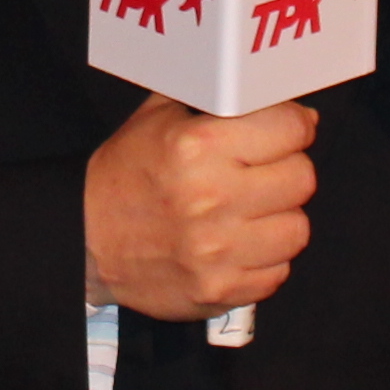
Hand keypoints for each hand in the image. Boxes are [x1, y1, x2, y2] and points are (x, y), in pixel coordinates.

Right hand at [84, 94, 317, 320]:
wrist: (87, 238)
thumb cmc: (128, 173)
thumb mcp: (161, 116)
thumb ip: (221, 99)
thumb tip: (294, 109)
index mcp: (197, 146)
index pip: (290, 128)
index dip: (293, 125)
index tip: (287, 130)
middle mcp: (211, 197)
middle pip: (302, 178)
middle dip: (288, 169)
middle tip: (264, 171)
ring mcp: (217, 250)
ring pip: (297, 228)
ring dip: (280, 218)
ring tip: (251, 210)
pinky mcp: (220, 290)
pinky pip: (278, 272)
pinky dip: (265, 258)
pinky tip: (239, 244)